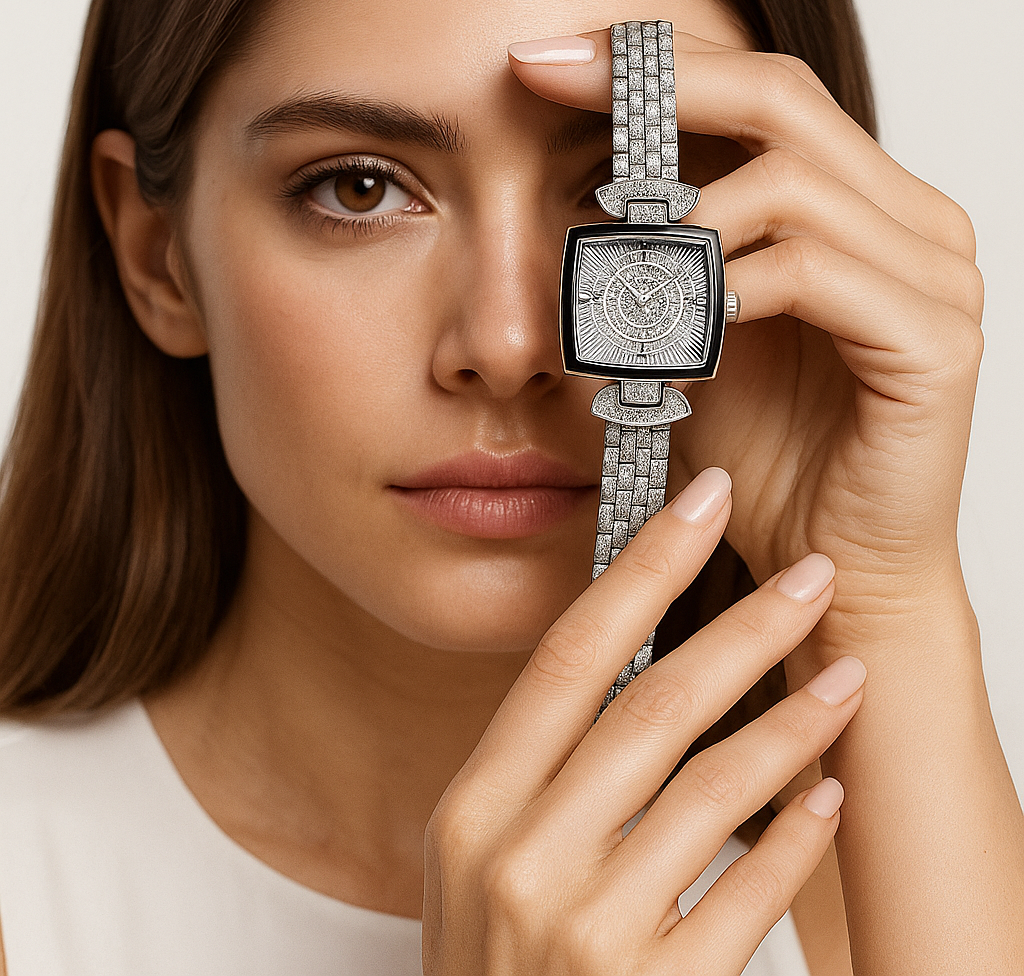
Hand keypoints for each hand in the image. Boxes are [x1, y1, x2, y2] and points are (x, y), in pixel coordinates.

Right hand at [423, 468, 865, 974]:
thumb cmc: (497, 970)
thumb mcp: (483, 860)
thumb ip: (543, 771)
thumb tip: (636, 662)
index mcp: (474, 808)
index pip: (569, 656)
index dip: (642, 568)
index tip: (701, 503)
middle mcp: (519, 858)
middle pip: (650, 705)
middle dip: (742, 625)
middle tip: (810, 574)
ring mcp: (582, 933)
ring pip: (710, 791)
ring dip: (792, 725)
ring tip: (846, 674)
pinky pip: (744, 898)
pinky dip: (793, 839)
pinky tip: (829, 796)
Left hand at [509, 30, 983, 653]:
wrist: (829, 566)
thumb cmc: (764, 460)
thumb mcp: (685, 343)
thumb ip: (652, 270)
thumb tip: (569, 208)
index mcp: (857, 211)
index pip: (761, 97)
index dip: (658, 66)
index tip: (551, 61)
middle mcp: (909, 225)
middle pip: (783, 102)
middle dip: (658, 87)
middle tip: (554, 79)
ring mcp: (933, 279)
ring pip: (795, 185)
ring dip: (684, 217)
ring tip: (615, 264)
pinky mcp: (934, 343)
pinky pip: (816, 274)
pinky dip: (730, 288)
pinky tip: (676, 325)